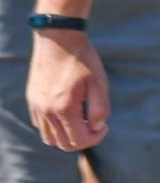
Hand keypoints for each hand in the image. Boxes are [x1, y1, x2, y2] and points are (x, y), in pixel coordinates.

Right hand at [26, 31, 109, 151]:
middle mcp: (47, 112)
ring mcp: (37, 107)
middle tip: (95, 125)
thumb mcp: (99, 82)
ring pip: (49, 138)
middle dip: (82, 139)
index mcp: (64, 108)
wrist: (59, 39)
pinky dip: (54, 127)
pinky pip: (40, 125)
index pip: (78, 140)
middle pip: (63, 143)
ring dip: (66, 136)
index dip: (95, 138)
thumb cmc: (82, 59)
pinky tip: (67, 113)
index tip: (104, 127)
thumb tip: (98, 127)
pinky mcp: (32, 100)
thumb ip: (100, 108)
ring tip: (81, 120)